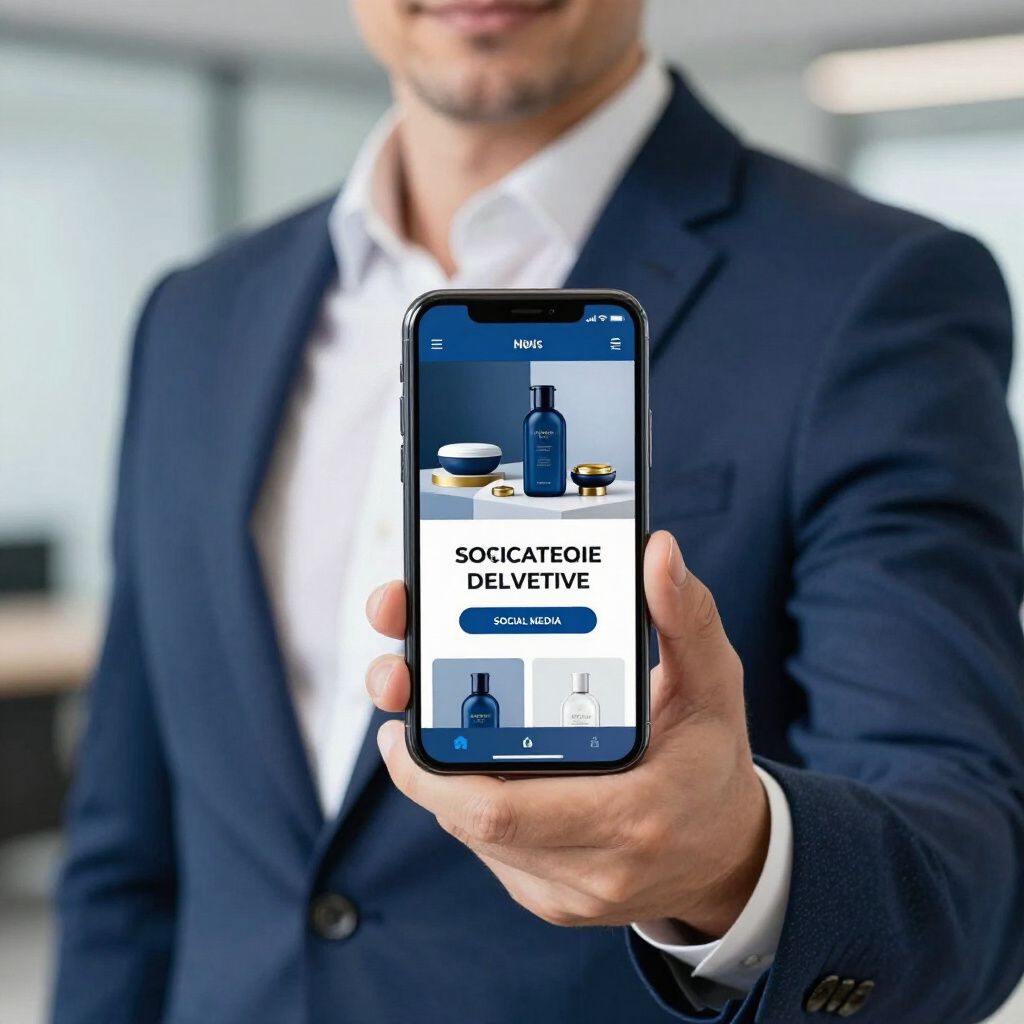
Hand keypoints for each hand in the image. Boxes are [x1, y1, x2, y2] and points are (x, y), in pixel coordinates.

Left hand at [364, 530, 768, 935]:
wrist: (730, 854)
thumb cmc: (713, 761)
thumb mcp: (714, 682)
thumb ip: (684, 617)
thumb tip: (656, 552)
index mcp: (630, 816)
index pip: (499, 810)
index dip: (430, 772)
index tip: (397, 721)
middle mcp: (592, 869)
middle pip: (470, 818)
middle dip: (419, 759)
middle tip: (401, 693)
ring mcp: (566, 892)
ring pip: (471, 831)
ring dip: (444, 773)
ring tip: (436, 713)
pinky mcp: (549, 897)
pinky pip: (489, 847)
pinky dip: (471, 797)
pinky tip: (476, 752)